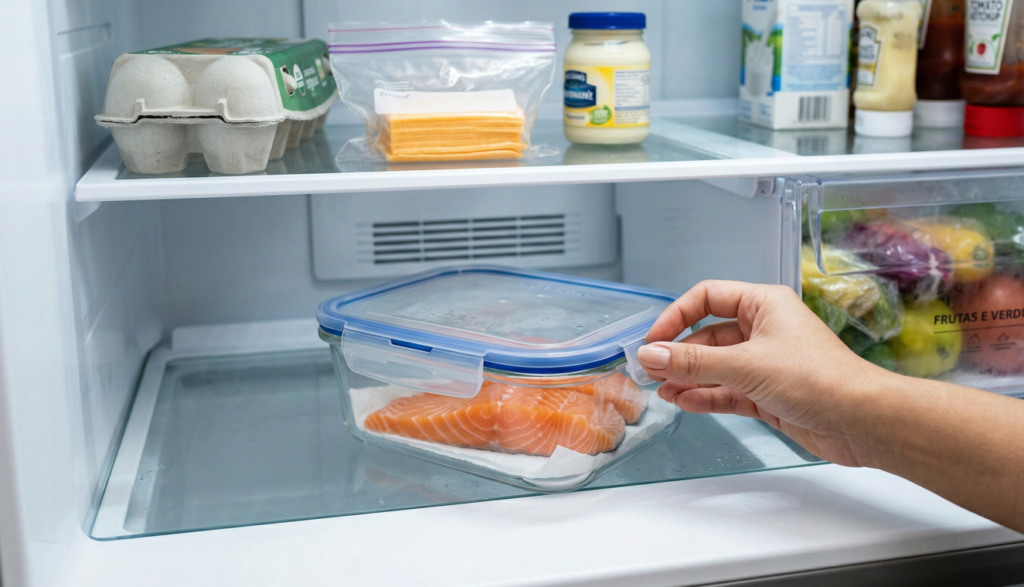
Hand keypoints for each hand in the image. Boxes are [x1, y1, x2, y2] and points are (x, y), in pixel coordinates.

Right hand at [636, 280, 892, 466]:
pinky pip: (728, 390)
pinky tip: (686, 403)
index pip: (708, 298)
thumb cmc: (818, 379)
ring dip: (689, 379)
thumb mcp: (745, 365)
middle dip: (679, 355)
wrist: (862, 421)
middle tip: (651, 372)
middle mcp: (764, 329)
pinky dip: (707, 396)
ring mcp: (766, 363)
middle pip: (707, 336)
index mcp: (764, 305)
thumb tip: (651, 356)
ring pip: (716, 366)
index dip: (677, 316)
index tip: (654, 340)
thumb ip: (693, 363)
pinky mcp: (769, 393)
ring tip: (663, 392)